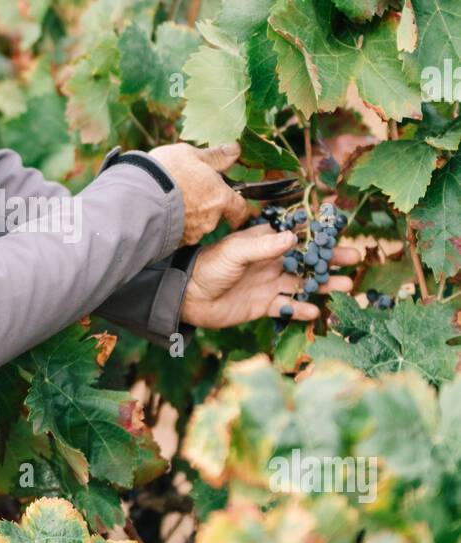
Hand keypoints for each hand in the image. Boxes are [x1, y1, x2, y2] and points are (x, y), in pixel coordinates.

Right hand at [148, 142, 249, 244]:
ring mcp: (192, 233)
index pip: (240, 209)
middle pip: (216, 216)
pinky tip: (164, 212)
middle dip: (208, 207)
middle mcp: (210, 219)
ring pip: (198, 225)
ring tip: (173, 200)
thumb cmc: (166, 172)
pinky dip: (176, 224)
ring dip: (190, 216)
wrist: (137, 196)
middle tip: (193, 194)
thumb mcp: (191, 154)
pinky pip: (180, 233)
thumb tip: (235, 150)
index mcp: (220, 197)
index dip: (239, 207)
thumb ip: (216, 156)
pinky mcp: (175, 241)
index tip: (235, 204)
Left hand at [180, 223, 360, 328]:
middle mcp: (270, 261)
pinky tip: (315, 312)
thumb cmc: (209, 266)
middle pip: (306, 259)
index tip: (342, 229)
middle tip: (355, 258)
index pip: (297, 234)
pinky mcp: (263, 305)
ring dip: (323, 285)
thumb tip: (294, 237)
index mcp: (264, 242)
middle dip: (330, 259)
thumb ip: (263, 246)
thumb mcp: (235, 252)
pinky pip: (287, 307)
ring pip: (302, 283)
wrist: (188, 297)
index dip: (319, 233)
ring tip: (346, 287)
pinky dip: (300, 310)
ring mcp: (268, 283)